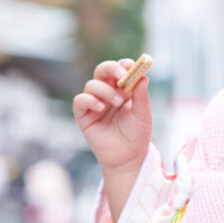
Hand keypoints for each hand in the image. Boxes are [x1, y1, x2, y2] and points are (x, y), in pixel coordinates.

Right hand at [73, 58, 152, 172]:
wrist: (128, 158)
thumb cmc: (137, 135)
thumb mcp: (143, 114)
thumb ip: (141, 95)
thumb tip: (143, 77)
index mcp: (122, 89)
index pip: (119, 69)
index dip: (123, 65)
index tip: (131, 65)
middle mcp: (106, 93)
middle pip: (102, 70)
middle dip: (111, 68)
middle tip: (122, 74)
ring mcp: (94, 103)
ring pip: (92, 84)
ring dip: (105, 90)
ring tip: (118, 102)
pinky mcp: (84, 116)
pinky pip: (80, 100)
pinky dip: (89, 100)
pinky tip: (101, 107)